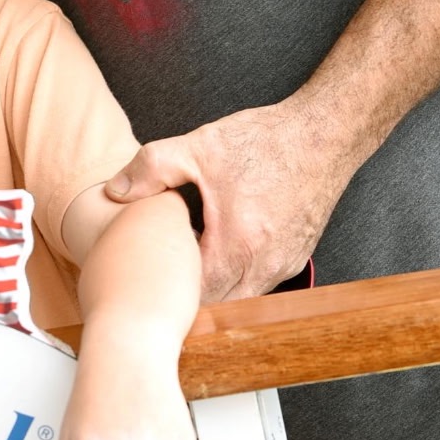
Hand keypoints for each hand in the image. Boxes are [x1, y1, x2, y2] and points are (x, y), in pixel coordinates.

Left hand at [104, 100, 348, 300]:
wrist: (323, 133)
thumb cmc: (265, 141)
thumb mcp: (198, 147)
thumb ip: (151, 168)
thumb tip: (116, 191)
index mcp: (238, 244)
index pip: (195, 295)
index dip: (168, 287)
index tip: (149, 274)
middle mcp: (266, 264)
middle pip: (219, 306)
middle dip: (189, 297)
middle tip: (163, 277)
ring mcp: (286, 265)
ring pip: (241, 298)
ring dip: (215, 289)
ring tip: (188, 265)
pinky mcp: (296, 258)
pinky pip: (260, 284)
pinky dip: (237, 277)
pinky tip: (219, 252)